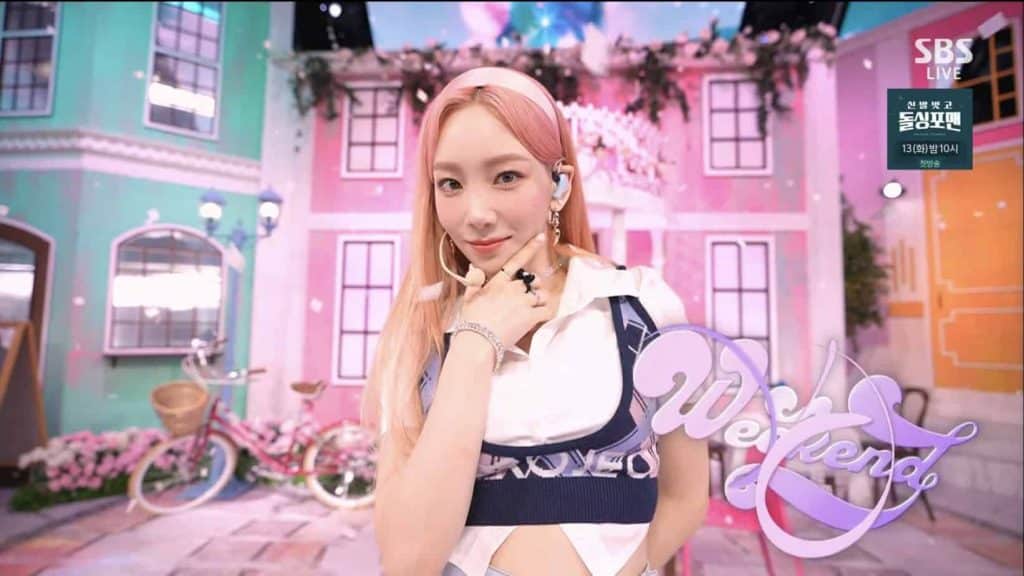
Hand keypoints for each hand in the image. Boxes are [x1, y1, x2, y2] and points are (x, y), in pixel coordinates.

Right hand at [458, 232, 555, 348]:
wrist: (478, 340)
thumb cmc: (471, 321)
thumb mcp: (468, 298)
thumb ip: (473, 281)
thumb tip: (473, 268)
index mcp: (498, 282)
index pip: (516, 261)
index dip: (530, 248)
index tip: (541, 237)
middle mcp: (512, 288)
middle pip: (530, 282)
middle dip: (530, 289)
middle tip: (524, 300)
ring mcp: (523, 301)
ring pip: (540, 295)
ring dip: (538, 300)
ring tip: (530, 310)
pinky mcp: (531, 316)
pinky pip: (546, 309)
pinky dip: (546, 312)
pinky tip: (540, 316)